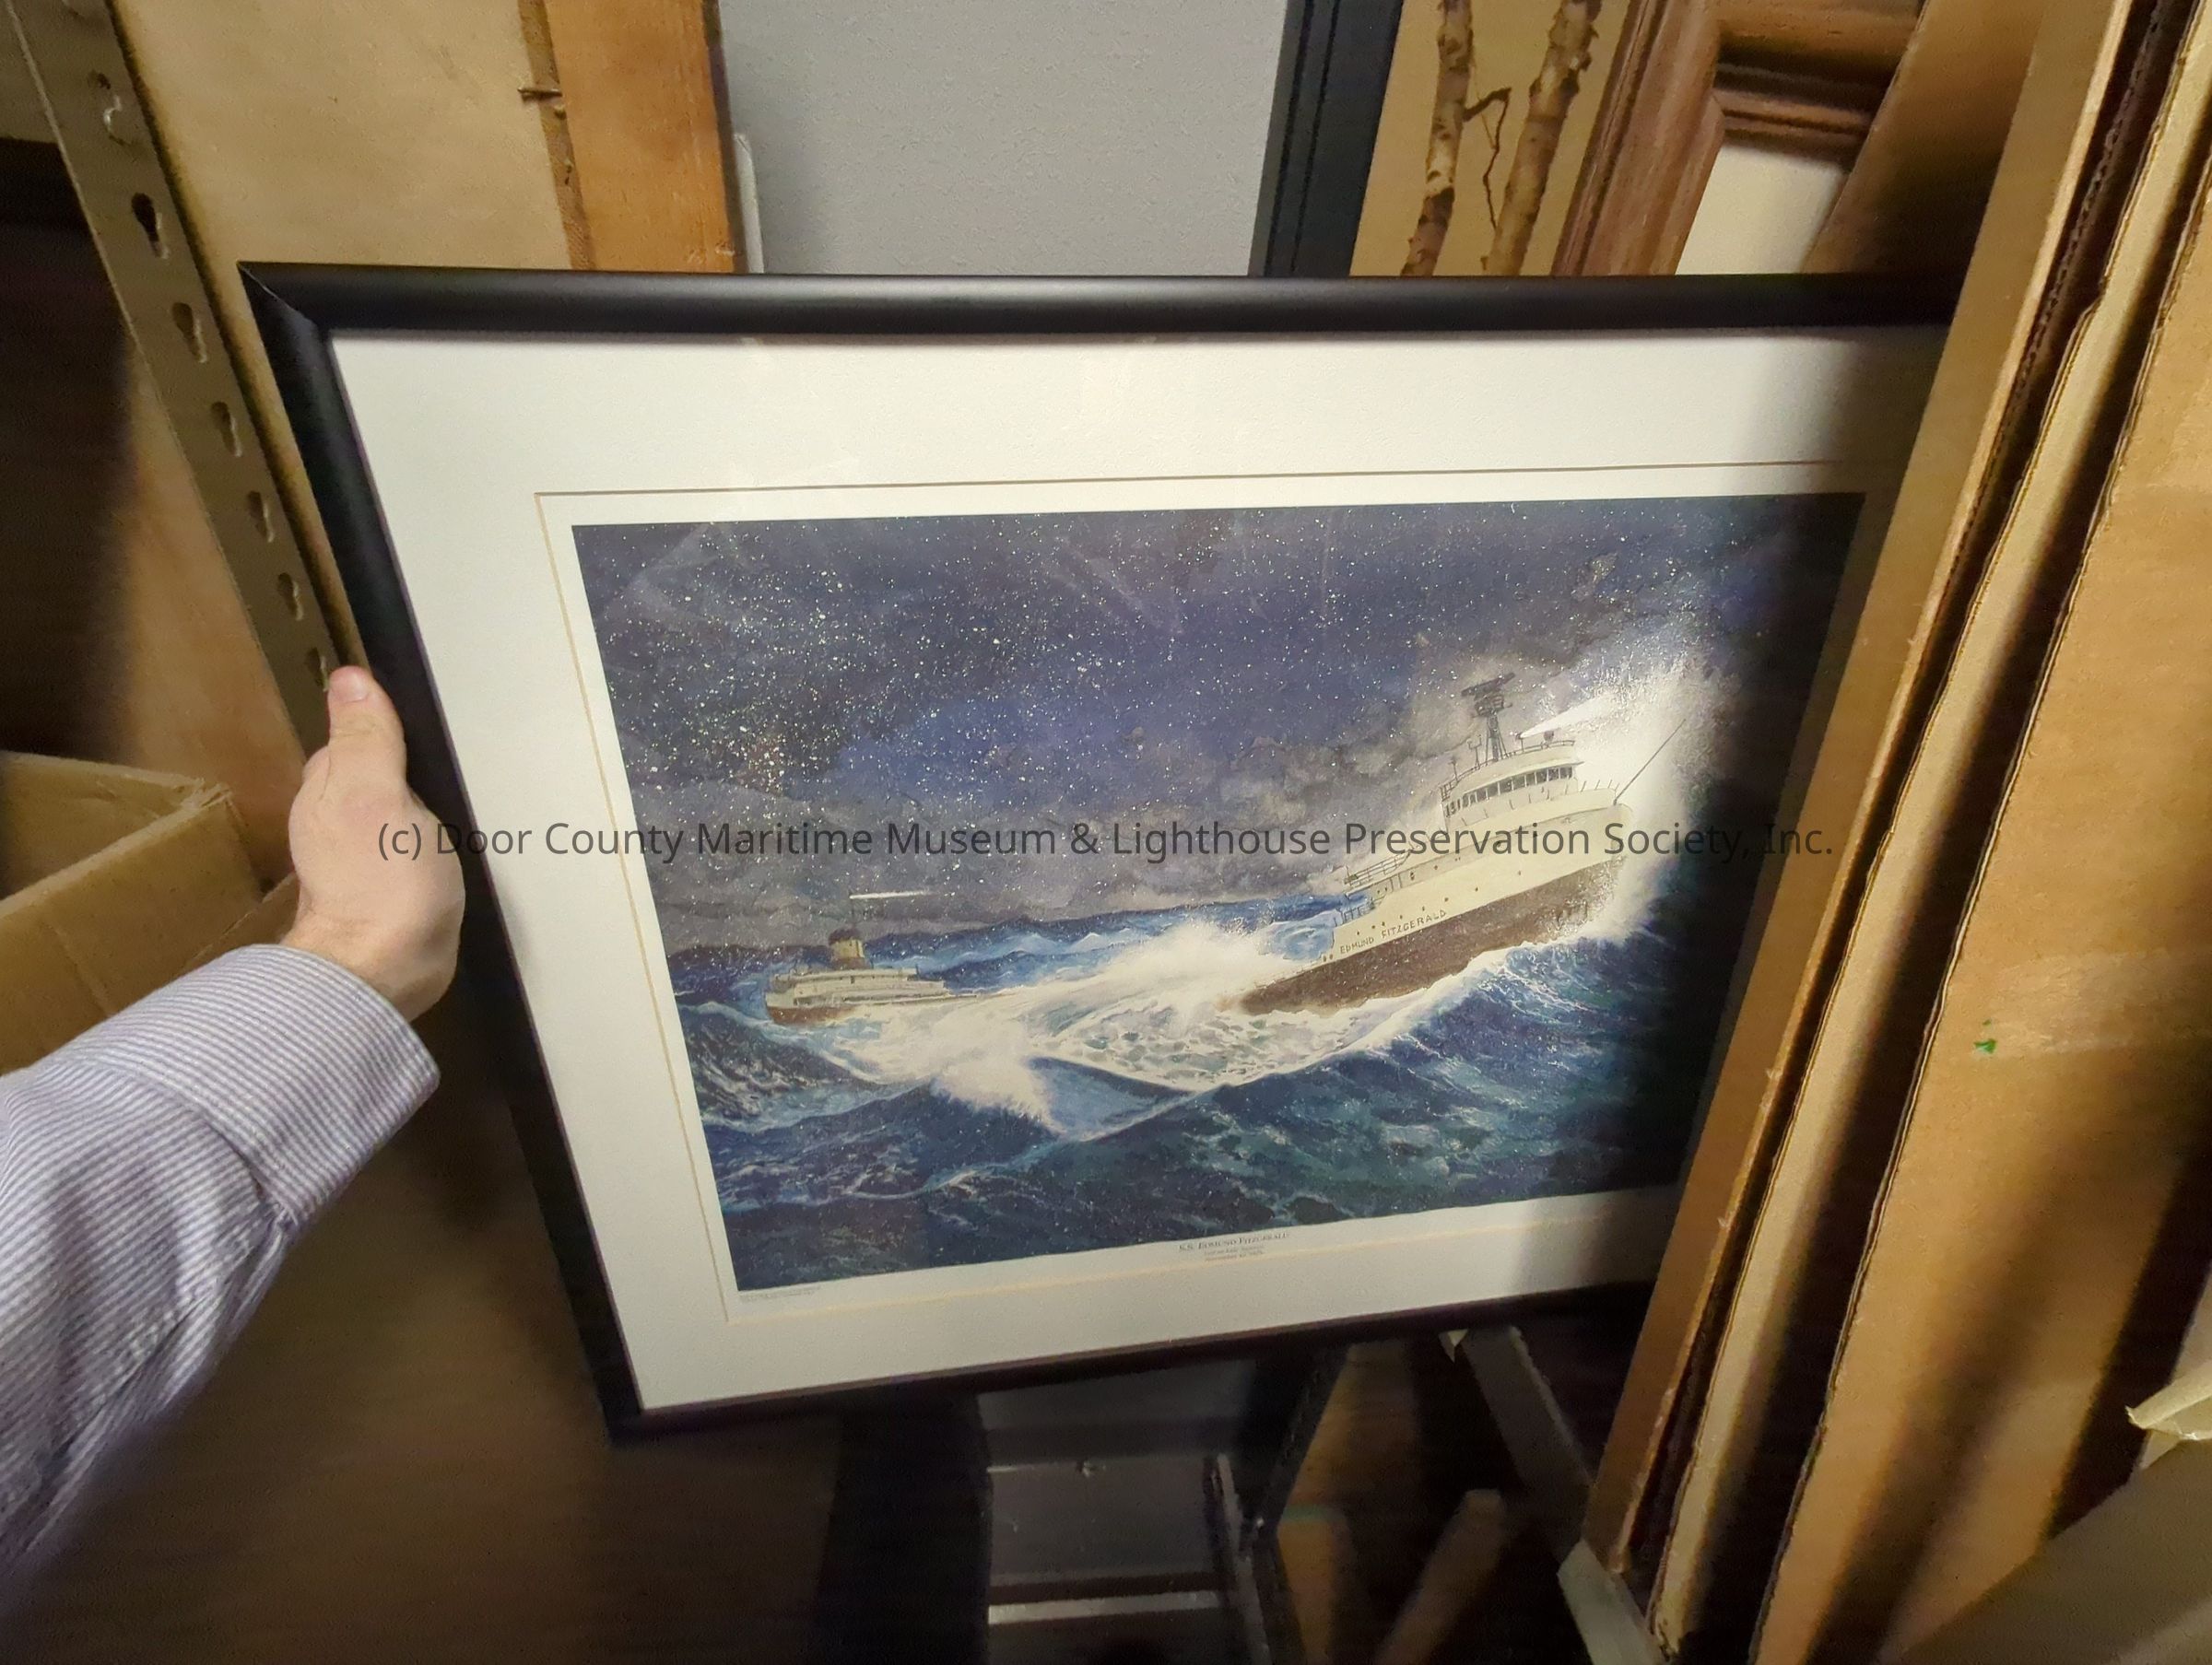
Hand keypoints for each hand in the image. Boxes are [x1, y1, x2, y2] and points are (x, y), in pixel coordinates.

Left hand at [283, 666, 464, 1019]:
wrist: (381, 975)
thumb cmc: (384, 882)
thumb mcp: (380, 797)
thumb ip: (368, 739)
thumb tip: (349, 677)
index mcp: (326, 789)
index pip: (356, 739)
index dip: (388, 732)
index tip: (430, 734)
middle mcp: (330, 821)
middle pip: (371, 775)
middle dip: (401, 768)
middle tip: (451, 769)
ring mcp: (353, 861)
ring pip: (388, 814)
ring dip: (416, 809)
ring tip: (456, 809)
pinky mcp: (380, 895)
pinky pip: (402, 851)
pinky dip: (423, 845)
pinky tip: (446, 852)